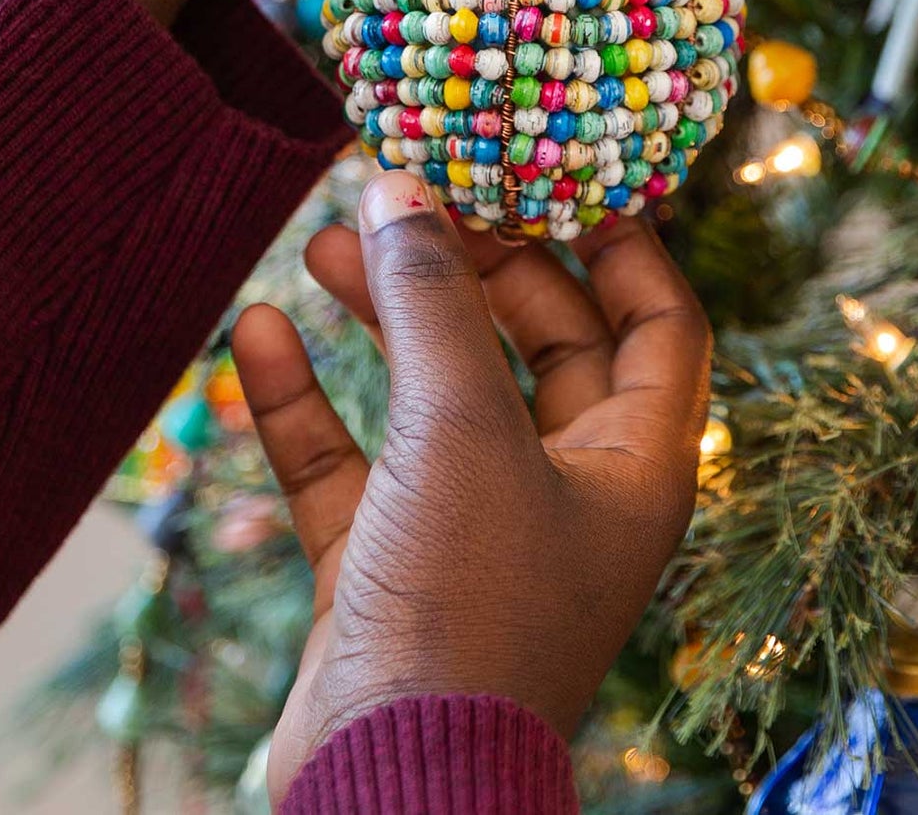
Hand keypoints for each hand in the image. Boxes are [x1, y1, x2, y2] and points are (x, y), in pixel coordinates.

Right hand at [231, 170, 710, 805]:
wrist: (385, 789)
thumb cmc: (464, 609)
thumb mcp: (458, 429)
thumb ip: (429, 301)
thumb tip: (397, 189)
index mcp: (631, 464)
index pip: (658, 320)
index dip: (618, 238)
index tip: (557, 166)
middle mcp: (565, 490)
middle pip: (537, 340)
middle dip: (473, 265)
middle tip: (414, 196)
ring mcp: (475, 530)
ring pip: (436, 393)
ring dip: (384, 318)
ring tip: (323, 243)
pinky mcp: (392, 568)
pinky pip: (353, 460)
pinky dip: (311, 398)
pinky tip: (259, 331)